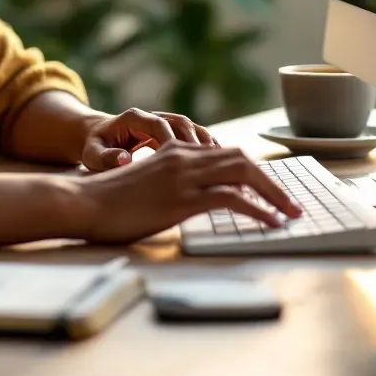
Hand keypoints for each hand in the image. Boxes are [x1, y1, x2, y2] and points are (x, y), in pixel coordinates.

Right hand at [73, 142, 302, 244]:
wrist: (84, 202)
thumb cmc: (110, 202)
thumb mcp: (148, 186)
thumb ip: (173, 185)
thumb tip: (196, 201)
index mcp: (176, 152)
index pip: (226, 154)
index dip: (253, 171)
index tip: (272, 191)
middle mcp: (183, 157)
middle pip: (241, 160)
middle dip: (271, 182)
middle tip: (291, 204)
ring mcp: (183, 176)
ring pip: (242, 174)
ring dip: (273, 194)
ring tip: (290, 213)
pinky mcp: (180, 197)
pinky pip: (230, 199)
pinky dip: (257, 209)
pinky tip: (270, 223)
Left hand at [81, 108, 217, 170]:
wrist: (100, 139)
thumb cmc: (96, 148)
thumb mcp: (92, 154)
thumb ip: (105, 157)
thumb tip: (124, 159)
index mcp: (134, 118)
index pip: (158, 125)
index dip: (172, 140)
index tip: (183, 159)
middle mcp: (153, 117)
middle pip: (181, 123)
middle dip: (196, 142)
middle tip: (211, 162)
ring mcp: (165, 123)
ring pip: (193, 129)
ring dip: (207, 145)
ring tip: (222, 164)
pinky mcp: (173, 134)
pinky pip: (195, 139)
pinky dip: (207, 150)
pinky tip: (220, 166)